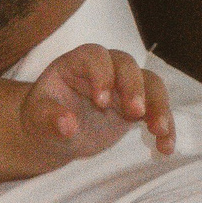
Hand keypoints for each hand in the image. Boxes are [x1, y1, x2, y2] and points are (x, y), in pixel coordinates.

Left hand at [22, 43, 175, 162]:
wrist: (54, 133)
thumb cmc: (43, 118)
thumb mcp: (38, 119)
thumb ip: (49, 119)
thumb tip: (67, 125)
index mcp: (75, 63)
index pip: (94, 56)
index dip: (102, 75)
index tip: (101, 102)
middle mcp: (104, 69)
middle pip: (127, 65)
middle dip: (134, 88)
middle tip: (136, 114)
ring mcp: (124, 86)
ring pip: (150, 83)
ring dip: (158, 105)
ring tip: (159, 130)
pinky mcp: (138, 105)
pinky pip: (159, 109)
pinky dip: (165, 125)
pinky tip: (165, 146)